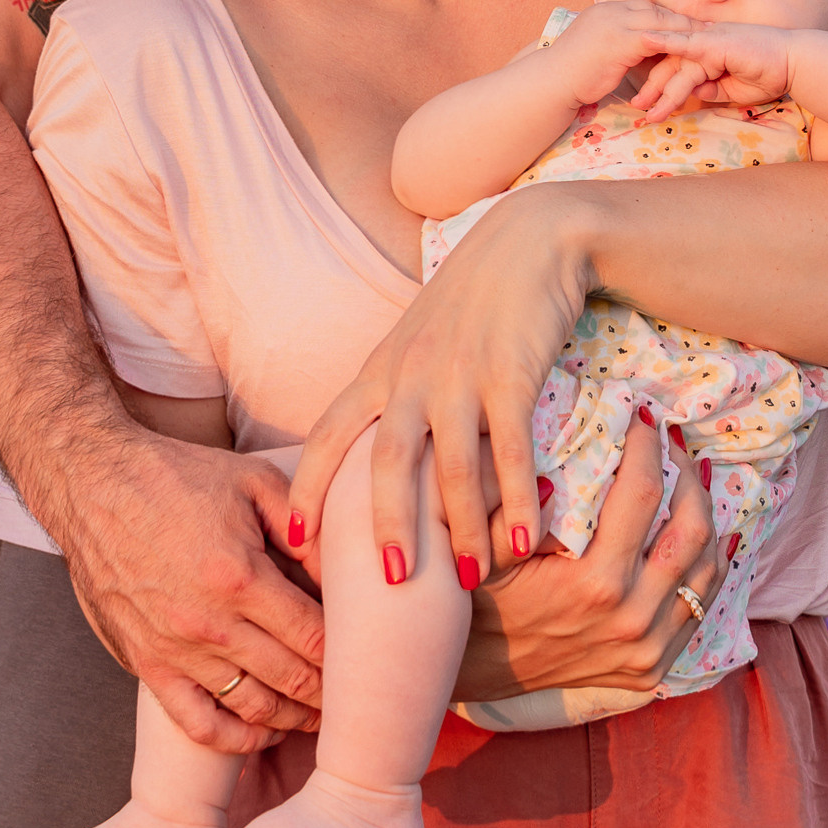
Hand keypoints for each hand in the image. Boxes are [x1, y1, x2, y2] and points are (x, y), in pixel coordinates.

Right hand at [56, 417, 327, 749]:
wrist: (92, 483)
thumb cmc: (178, 475)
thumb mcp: (254, 481)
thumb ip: (305, 528)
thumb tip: (348, 571)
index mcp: (240, 576)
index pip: (316, 638)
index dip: (350, 656)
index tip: (370, 659)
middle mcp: (208, 623)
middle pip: (292, 680)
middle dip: (333, 693)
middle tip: (358, 695)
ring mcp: (173, 650)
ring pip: (252, 707)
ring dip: (294, 718)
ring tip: (320, 713)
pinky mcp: (145, 663)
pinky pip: (198, 722)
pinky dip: (237, 737)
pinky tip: (262, 731)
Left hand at [290, 184, 593, 581]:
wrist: (531, 240)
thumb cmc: (474, 301)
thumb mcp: (418, 341)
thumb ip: (397, 393)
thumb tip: (381, 458)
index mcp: (381, 371)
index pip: (330, 436)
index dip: (310, 490)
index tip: (296, 545)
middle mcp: (412, 375)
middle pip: (386, 462)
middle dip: (385, 527)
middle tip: (387, 587)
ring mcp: (462, 375)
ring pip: (452, 466)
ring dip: (459, 528)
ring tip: (467, 581)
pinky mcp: (513, 374)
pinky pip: (513, 449)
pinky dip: (518, 498)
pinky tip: (525, 540)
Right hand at [455, 410, 723, 703]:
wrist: (485, 674)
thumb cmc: (483, 604)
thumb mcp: (487, 556)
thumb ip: (510, 517)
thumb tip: (550, 477)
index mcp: (595, 582)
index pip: (642, 495)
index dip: (647, 449)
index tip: (644, 419)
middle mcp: (633, 617)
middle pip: (691, 528)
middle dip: (688, 476)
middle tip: (674, 446)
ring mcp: (650, 647)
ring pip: (706, 569)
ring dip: (707, 516)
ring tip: (693, 480)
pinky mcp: (656, 666)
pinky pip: (702, 609)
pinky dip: (712, 568)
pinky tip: (714, 535)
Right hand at [555, 0, 694, 105]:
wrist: (551, 82)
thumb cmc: (572, 73)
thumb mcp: (597, 49)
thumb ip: (617, 43)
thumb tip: (638, 50)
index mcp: (605, 11)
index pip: (644, 7)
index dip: (668, 16)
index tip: (689, 24)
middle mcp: (610, 11)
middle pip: (655, 10)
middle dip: (682, 19)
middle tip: (707, 27)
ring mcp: (614, 23)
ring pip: (659, 21)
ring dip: (684, 30)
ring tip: (706, 39)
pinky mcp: (619, 41)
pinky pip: (655, 39)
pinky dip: (674, 44)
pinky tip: (690, 53)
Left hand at [626, 19, 793, 119]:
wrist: (794, 63)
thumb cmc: (770, 74)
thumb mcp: (734, 90)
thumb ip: (713, 90)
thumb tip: (695, 95)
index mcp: (707, 52)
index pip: (676, 68)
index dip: (659, 85)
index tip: (643, 103)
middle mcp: (704, 42)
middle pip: (669, 65)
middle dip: (651, 88)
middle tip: (635, 107)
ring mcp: (709, 39)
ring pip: (676, 64)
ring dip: (658, 86)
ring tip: (643, 107)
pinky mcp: (715, 41)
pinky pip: (686, 41)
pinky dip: (666, 41)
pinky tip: (647, 40)